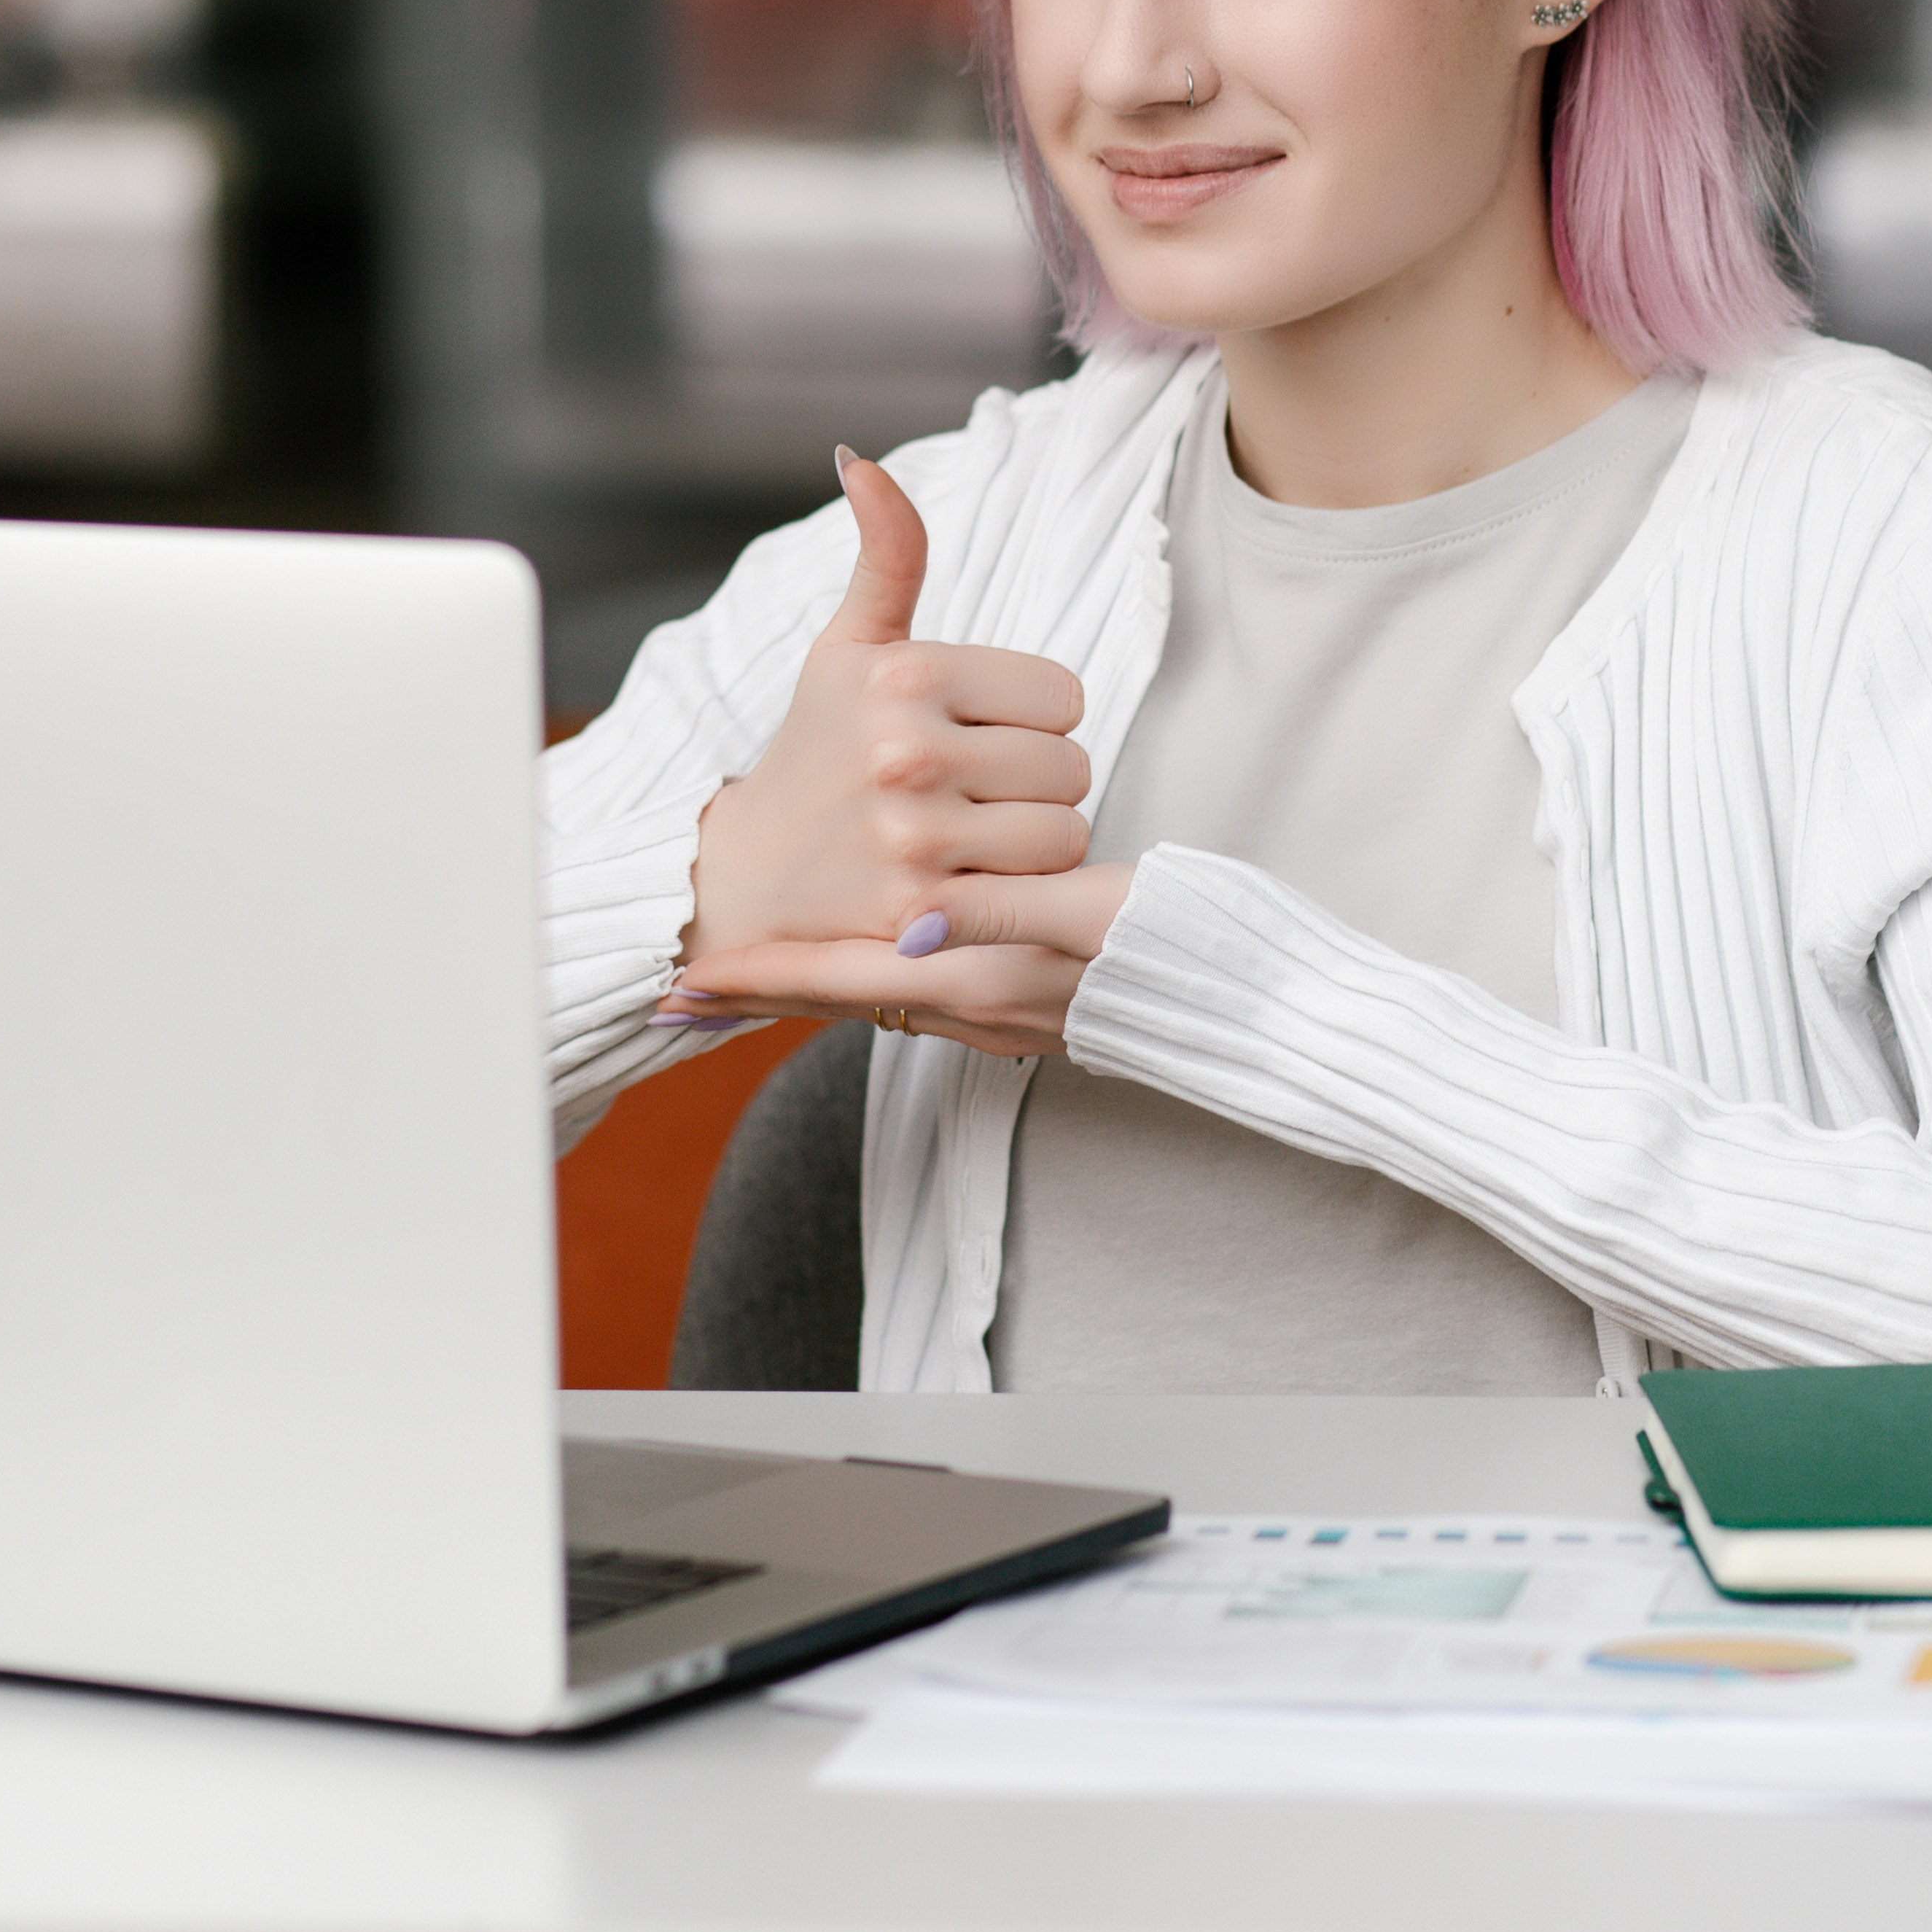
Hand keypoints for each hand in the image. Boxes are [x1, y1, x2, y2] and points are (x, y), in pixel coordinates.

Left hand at [663, 859, 1136, 1060]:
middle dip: (771, 987)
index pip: (845, 983)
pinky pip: (918, 997)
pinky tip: (864, 957)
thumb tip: (913, 919)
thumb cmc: (1173, 948)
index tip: (691, 978)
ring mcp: (997, 1015)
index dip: (767, 977)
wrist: (1240, 1002)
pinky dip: (871, 981)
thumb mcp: (1087, 919)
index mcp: (981, 980)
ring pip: (879, 998)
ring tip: (758, 965)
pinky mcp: (1020, 1008)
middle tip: (694, 986)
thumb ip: (999, 917)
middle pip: (846, 997)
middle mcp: (976, 1007)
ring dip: (816, 983)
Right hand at [677, 449, 1095, 972]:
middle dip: (1034, 782)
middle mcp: (909, 752)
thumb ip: (885, 556)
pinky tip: (968, 882)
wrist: (747, 879)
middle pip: (1073, 766)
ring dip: (1033, 842)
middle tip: (970, 792)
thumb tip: (860, 459)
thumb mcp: (846, 647)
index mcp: (905, 675)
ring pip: (1065, 831)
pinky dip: (1018, 894)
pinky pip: (1038, 892)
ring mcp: (917, 837)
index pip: (1064, 695)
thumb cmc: (816, 751)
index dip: (1030, 719)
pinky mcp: (925, 912)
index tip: (974, 734)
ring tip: (972, 837)